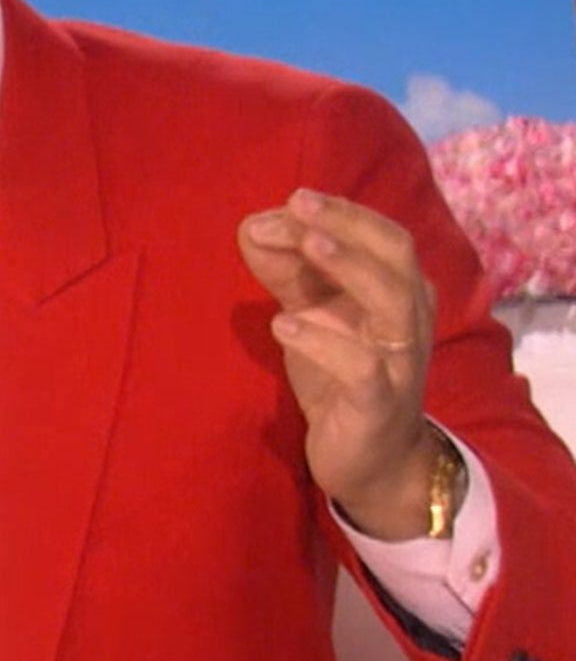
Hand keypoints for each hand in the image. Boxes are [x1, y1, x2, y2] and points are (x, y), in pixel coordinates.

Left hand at [237, 188, 440, 539]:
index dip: (340, 214)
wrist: (372, 460)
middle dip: (347, 223)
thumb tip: (253, 226)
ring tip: (304, 245)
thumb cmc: (341, 378)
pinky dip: (324, 341)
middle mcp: (408, 319)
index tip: (291, 200)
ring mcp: (398, 361)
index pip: (380, 237)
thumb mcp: (313, 318)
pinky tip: (285, 325)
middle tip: (298, 203)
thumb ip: (289, 274)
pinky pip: (361, 367)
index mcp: (398, 291)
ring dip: (348, 267)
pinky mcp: (378, 403)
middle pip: (395, 254)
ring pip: (392, 301)